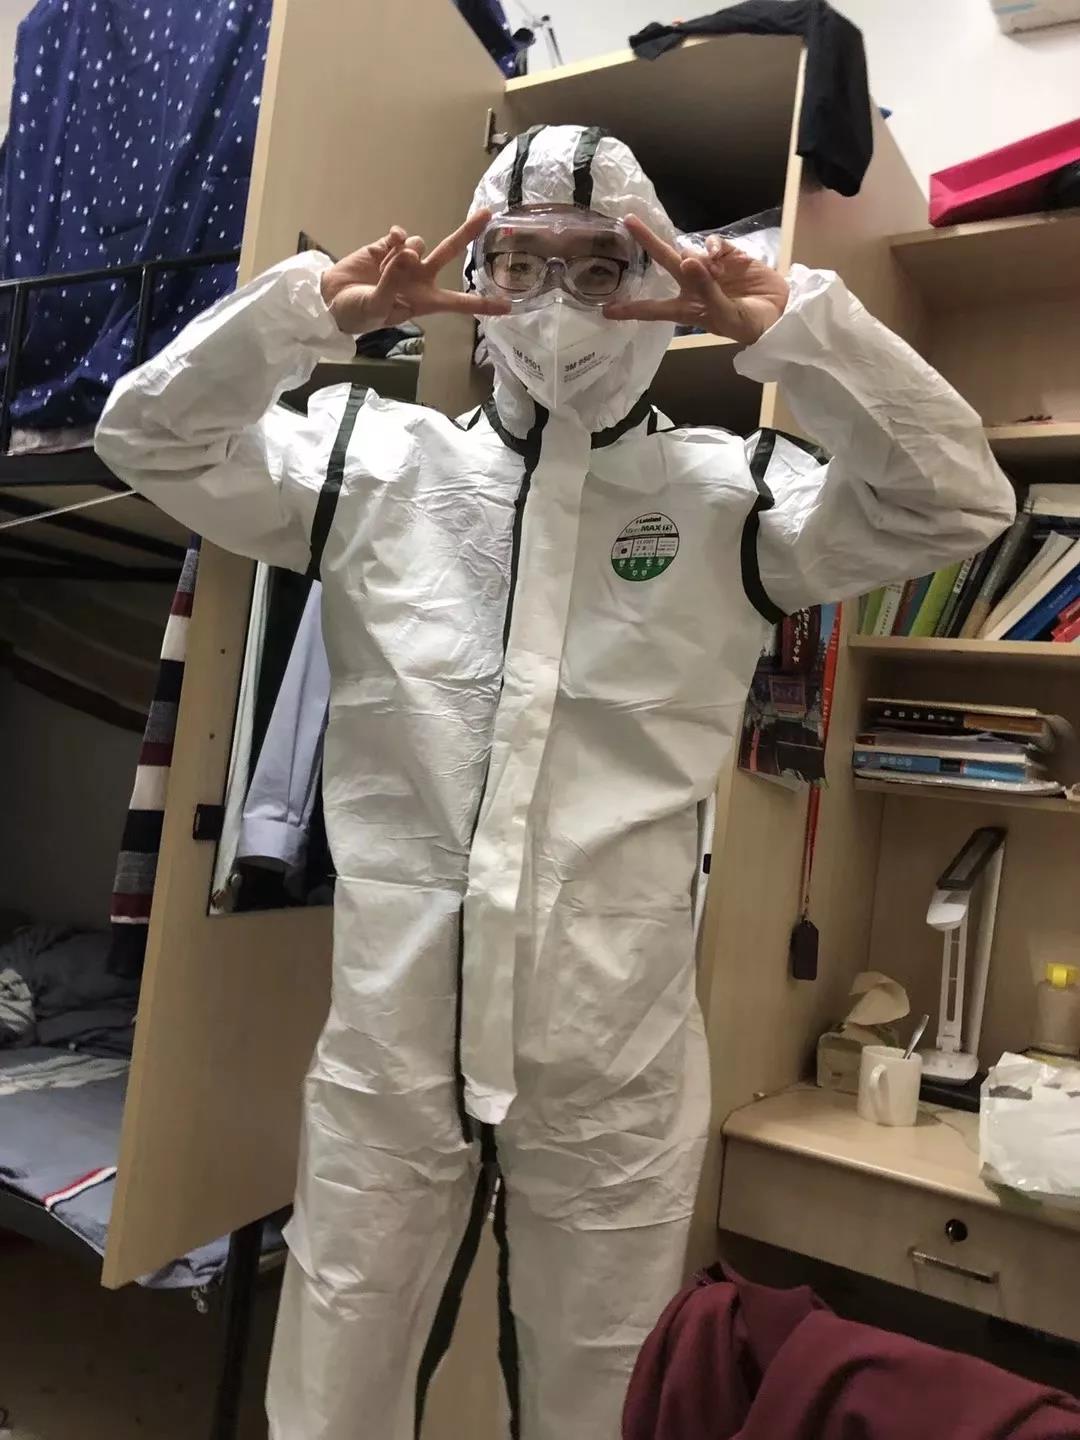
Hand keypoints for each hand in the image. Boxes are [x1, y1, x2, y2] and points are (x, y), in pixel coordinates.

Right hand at [319, 210, 510, 334]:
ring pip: (419, 243)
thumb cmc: (357, 314)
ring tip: (386, 270)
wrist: (331, 300)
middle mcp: (420, 279)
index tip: (507, 307)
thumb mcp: (377, 308)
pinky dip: (395, 238)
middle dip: (467, 233)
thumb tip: (408, 250)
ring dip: (405, 253)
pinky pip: (400, 235)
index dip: (482, 304)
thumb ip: (393, 281)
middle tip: (486, 214)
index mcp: (424, 301)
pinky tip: (388, 246)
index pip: (459, 303)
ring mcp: (404, 260)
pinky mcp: (387, 246)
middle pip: (449, 253)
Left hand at [604, 215, 789, 344]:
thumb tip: (688, 259)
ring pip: (691, 250)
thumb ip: (706, 288)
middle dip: (648, 242)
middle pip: (665, 262)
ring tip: (715, 270)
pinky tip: (722, 256)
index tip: (607, 310)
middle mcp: (693, 286)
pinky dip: (715, 246)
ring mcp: (711, 269)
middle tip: (629, 221)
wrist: (781, 314)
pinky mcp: (729, 256)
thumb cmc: (750, 324)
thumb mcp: (726, 315)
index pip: (653, 309)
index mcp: (688, 308)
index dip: (631, 309)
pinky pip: (714, 244)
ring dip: (697, 255)